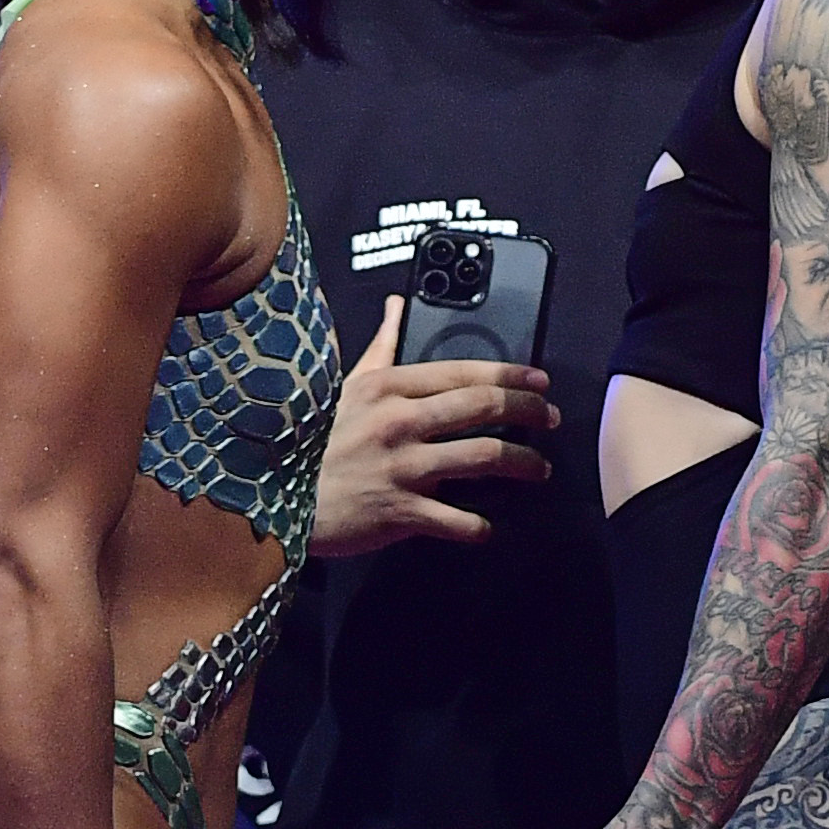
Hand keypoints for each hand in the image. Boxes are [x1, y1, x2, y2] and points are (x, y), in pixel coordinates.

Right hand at [309, 294, 557, 553]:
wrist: (278, 497)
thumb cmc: (319, 439)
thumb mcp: (348, 385)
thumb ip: (382, 345)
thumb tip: (397, 303)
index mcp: (389, 387)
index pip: (464, 372)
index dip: (512, 376)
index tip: (540, 383)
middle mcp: (400, 422)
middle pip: (484, 408)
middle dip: (529, 412)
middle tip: (551, 420)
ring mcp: (403, 468)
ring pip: (484, 459)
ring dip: (522, 464)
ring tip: (539, 470)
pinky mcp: (401, 511)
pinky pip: (458, 520)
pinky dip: (480, 526)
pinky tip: (489, 526)